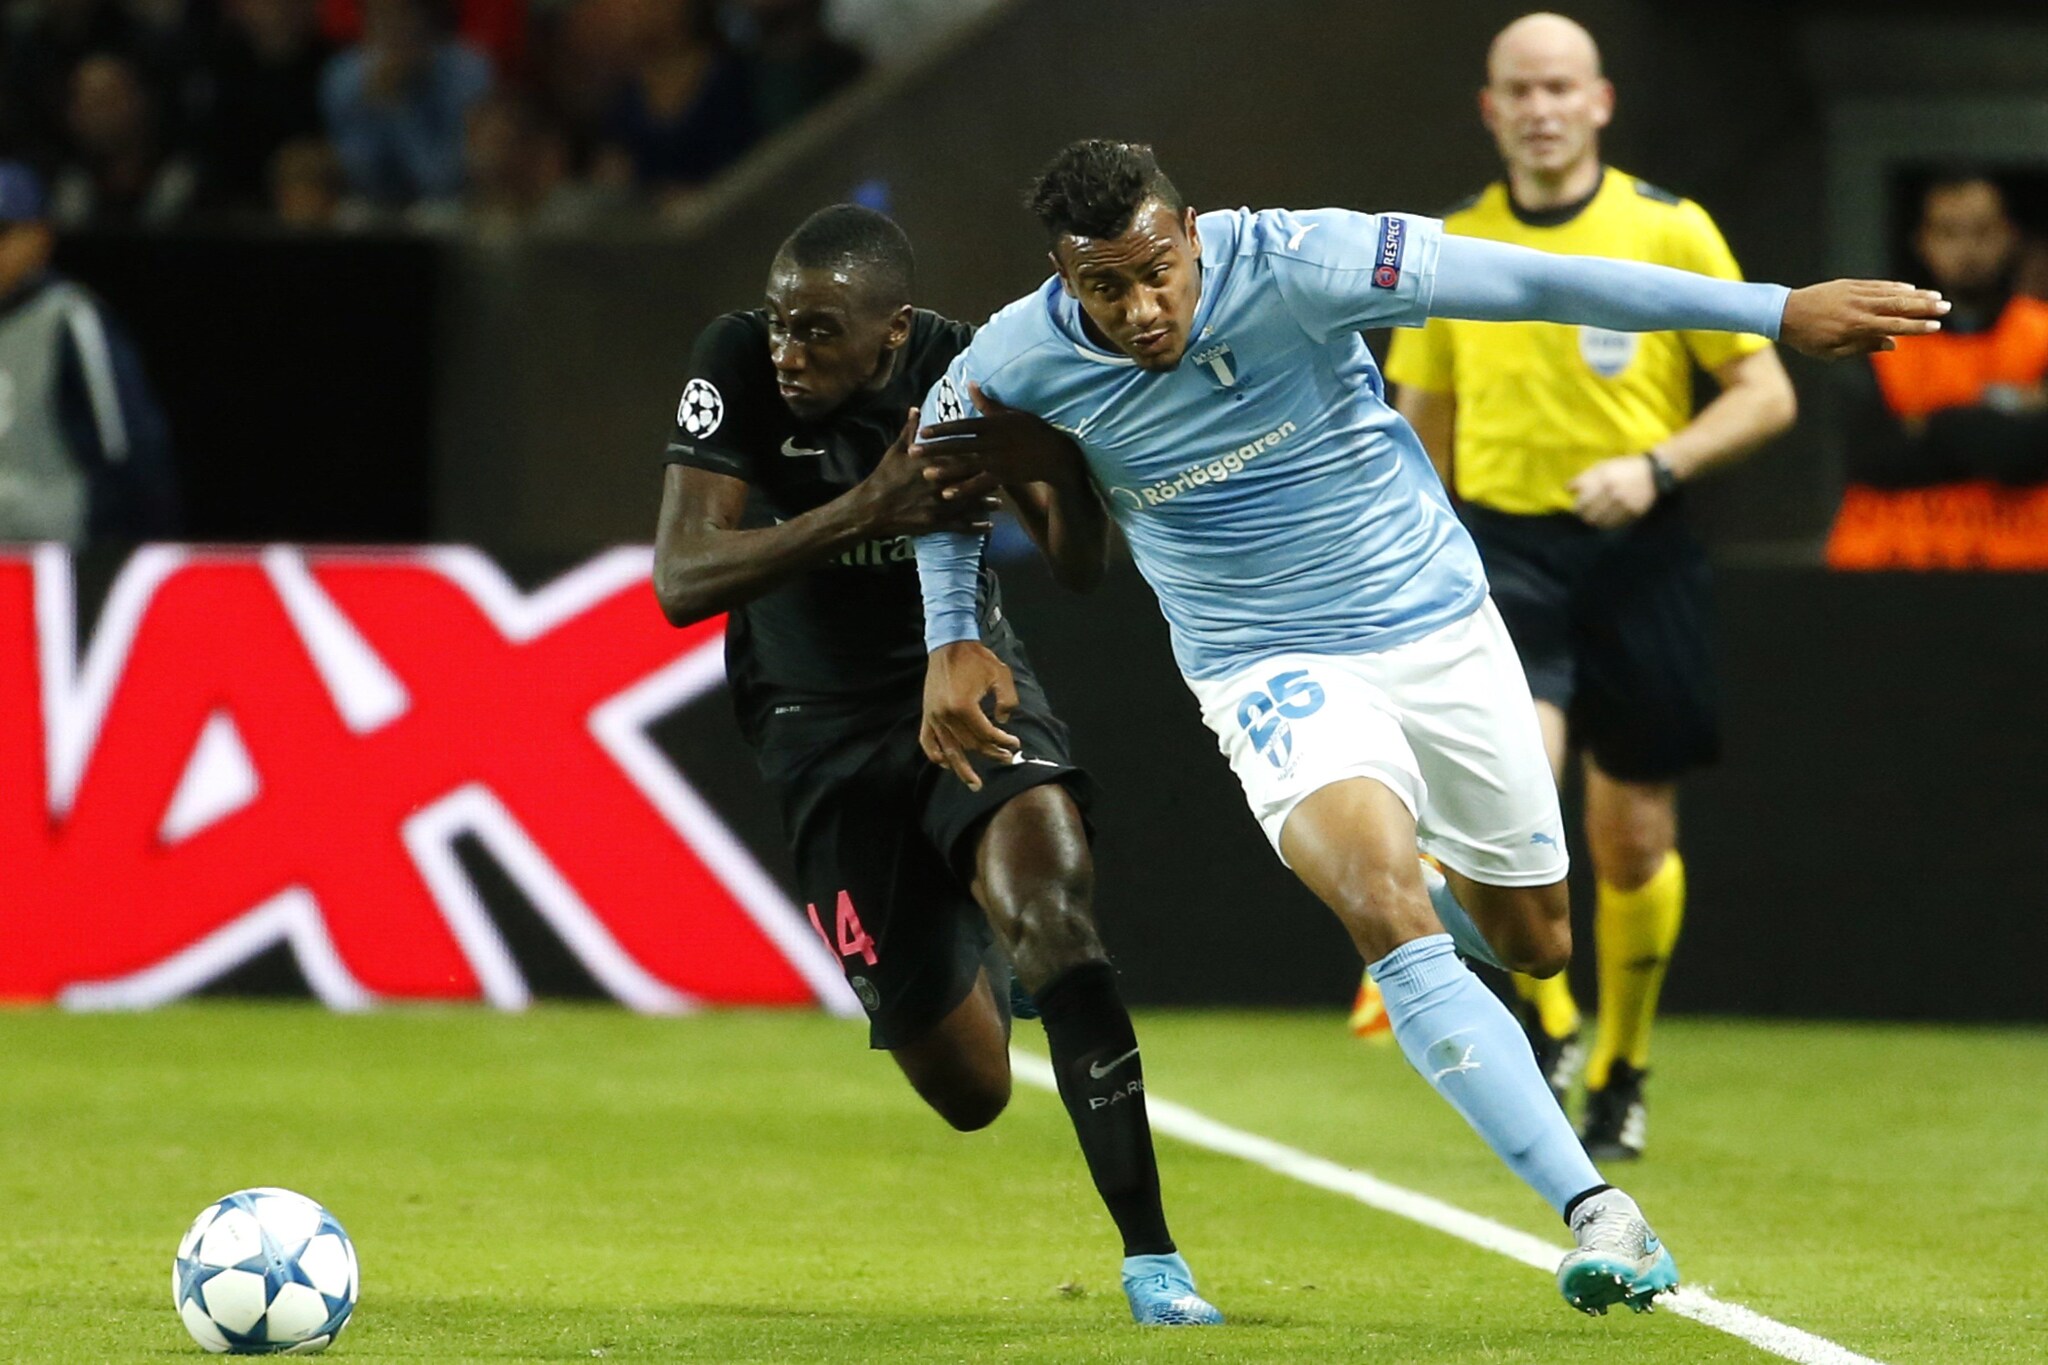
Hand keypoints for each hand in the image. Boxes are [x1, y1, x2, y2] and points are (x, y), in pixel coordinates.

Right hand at [850, 407, 999, 537]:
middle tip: (1004, 477)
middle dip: (988, 478)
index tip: (992, 451)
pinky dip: (976, 527)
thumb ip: (910, 430)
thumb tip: (916, 407)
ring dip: (986, 504)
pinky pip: (961, 526)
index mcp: (933, 463)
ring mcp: (940, 504)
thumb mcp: (896, 450)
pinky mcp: (937, 523)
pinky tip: (989, 527)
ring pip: (971, 503)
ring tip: (999, 503)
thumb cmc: (884, 476)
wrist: (871, 507)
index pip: (962, 455)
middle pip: (971, 478)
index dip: (979, 454)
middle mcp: (941, 482)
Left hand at [913, 382, 1087, 492]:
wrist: (1054, 453)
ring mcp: (997, 460)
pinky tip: (947, 494)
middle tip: (912, 453)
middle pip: (957, 445)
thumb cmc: (1032, 430)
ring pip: (966, 465)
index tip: (921, 431)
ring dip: (945, 471)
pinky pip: (979, 483)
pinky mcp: (1003, 476)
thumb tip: (971, 384)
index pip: (961, 425)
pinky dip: (963, 489)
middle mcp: (991, 441)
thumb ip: (987, 402)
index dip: (940, 429)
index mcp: (991, 424)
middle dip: (934, 449)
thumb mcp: (1010, 413)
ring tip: (925, 474)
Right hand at [919, 641, 1019, 790]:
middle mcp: (946, 715)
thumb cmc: (977, 659)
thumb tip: (1002, 723)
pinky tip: (946, 764)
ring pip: (950, 749)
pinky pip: (928, 740)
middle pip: (970, 744)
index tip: (1015, 744)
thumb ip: (1007, 701)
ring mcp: (934, 716)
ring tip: (975, 783)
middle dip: (990, 753)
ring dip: (963, 768)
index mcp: (963, 706)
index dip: (1002, 741)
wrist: (949, 644)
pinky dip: (936, 754)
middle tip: (1006, 759)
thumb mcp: (1001, 675)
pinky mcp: (927, 713)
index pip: (985, 733)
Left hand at [1569, 454, 1658, 528]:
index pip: (1581, 501)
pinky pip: (1614, 524)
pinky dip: (1607, 524)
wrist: (1653, 473)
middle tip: (1585, 514)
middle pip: (1588, 514)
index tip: (1577, 506)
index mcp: (1602, 479)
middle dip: (1584, 515)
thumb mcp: (1603, 466)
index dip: (1576, 507)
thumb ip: (1585, 477)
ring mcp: (1623, 504)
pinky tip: (1607, 519)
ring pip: (1599, 522)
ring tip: (1595, 518)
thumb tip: (1567, 489)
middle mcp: (1612, 492)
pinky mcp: (1632, 512)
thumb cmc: (1623, 468)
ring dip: (1594, 521)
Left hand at [1779, 280, 1948, 358]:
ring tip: (1936, 296)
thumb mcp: (1833, 352)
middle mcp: (1860, 307)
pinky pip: (1877, 285)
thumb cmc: (1808, 339)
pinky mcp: (1849, 285)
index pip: (1895, 326)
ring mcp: (1855, 293)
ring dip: (1916, 295)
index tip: (1936, 327)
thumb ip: (1864, 347)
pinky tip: (1909, 288)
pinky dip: (1894, 287)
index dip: (1917, 326)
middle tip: (1947, 307)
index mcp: (1857, 326)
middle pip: (1899, 306)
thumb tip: (1893, 345)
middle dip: (1925, 307)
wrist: (1784, 312)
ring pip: (1891, 293)